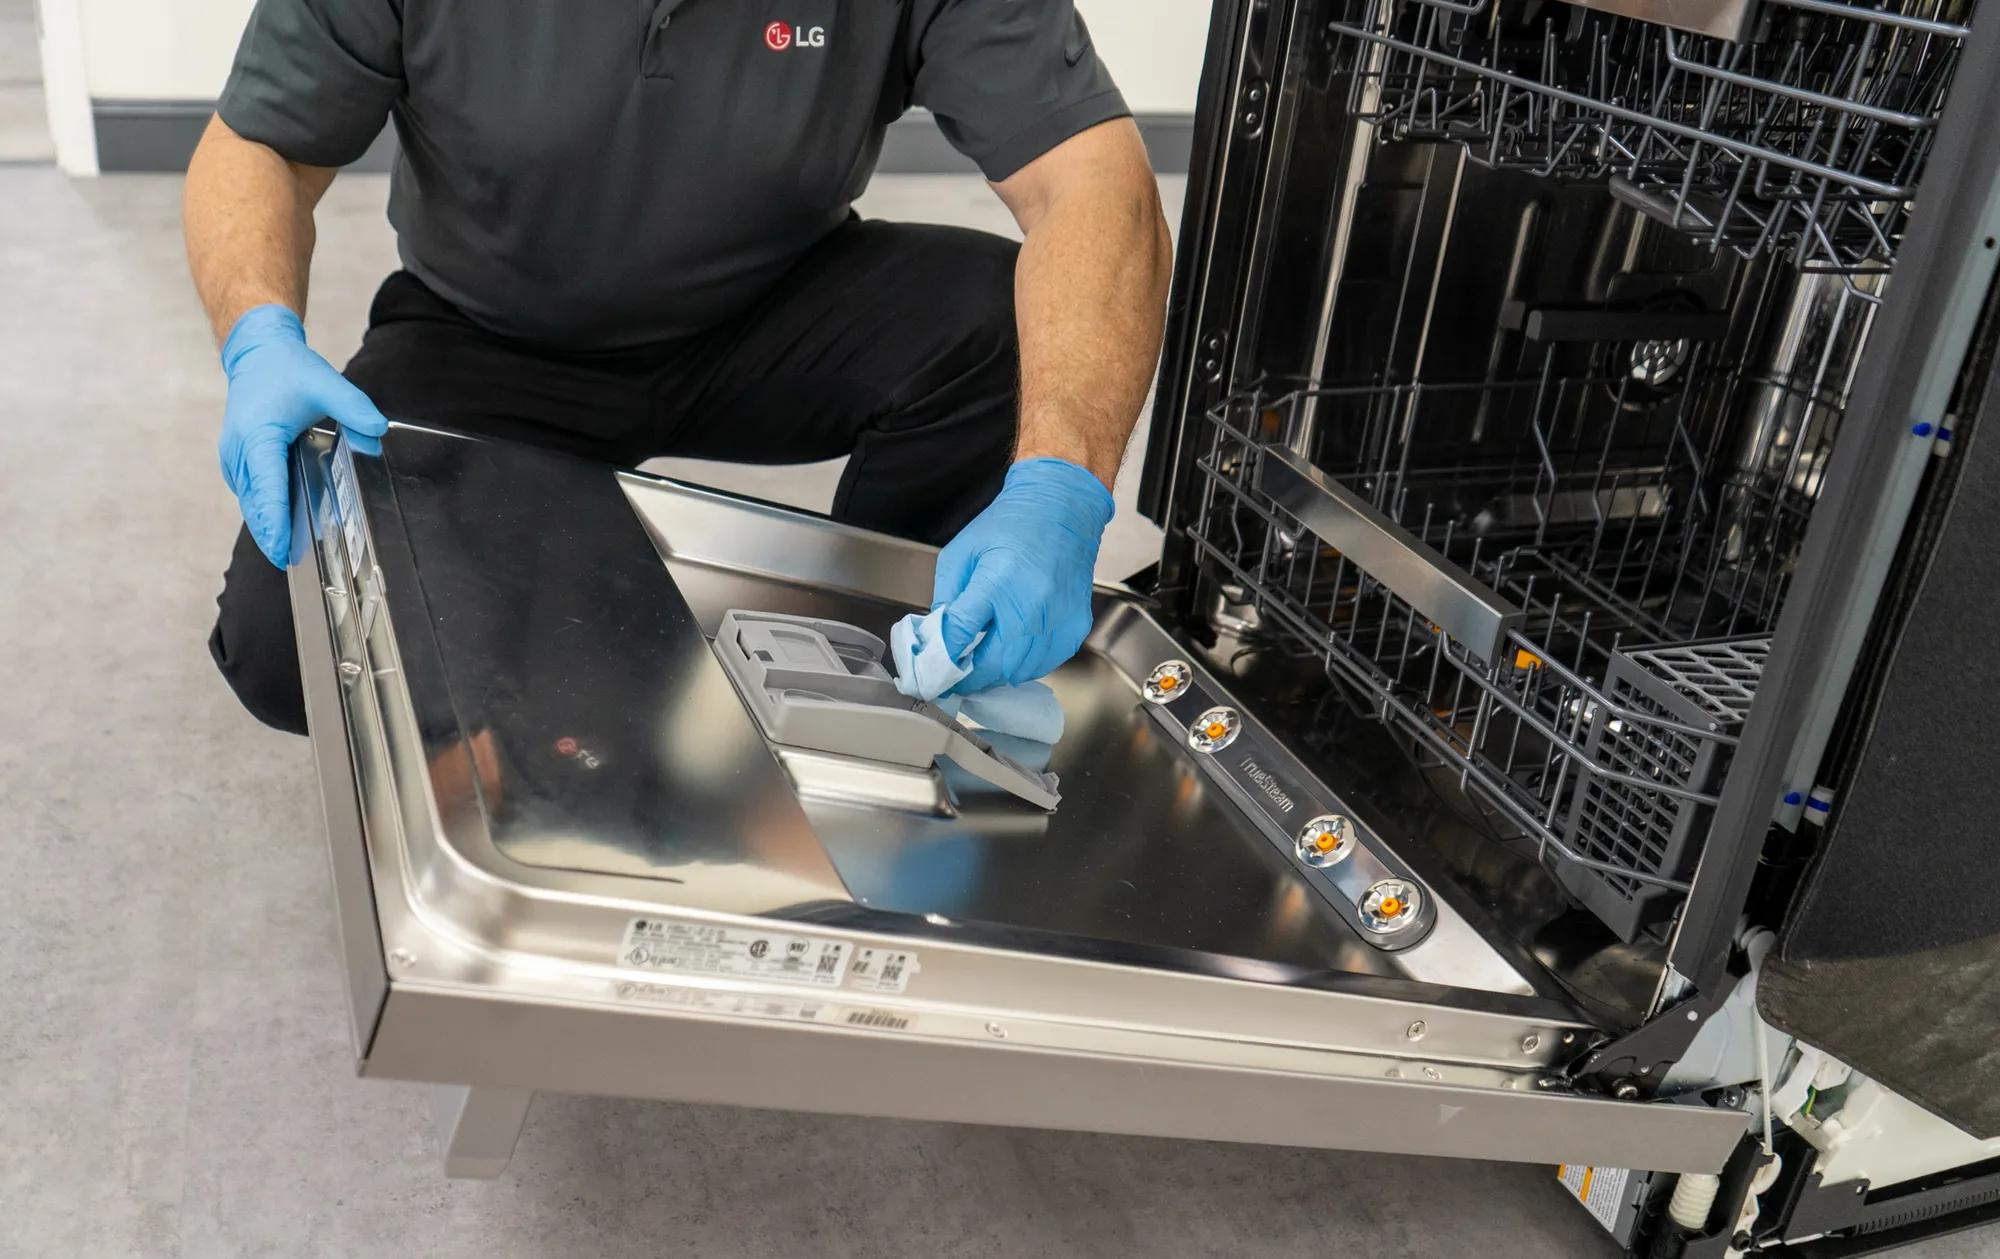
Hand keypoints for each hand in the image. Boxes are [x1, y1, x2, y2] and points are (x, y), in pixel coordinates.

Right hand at [218, 304, 387, 566]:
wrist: (257, 354)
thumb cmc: (289, 370)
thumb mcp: (326, 383)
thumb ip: (354, 407)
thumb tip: (378, 429)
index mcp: (258, 436)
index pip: (267, 486)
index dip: (274, 519)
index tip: (282, 547)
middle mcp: (239, 451)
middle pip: (255, 502)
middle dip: (270, 534)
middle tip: (290, 565)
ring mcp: (234, 457)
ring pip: (250, 501)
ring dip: (265, 526)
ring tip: (287, 555)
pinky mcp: (237, 460)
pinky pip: (250, 492)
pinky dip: (263, 511)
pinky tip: (281, 529)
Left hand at [933, 458, 1114, 692]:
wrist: (1063, 508)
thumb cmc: (1011, 525)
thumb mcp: (962, 552)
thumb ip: (947, 596)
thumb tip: (938, 635)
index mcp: (996, 582)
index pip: (960, 635)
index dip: (941, 662)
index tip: (930, 676)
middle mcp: (1030, 605)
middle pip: (993, 664)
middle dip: (969, 678)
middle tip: (955, 680)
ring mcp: (1057, 619)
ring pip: (1020, 672)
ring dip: (997, 674)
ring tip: (983, 665)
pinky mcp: (1076, 626)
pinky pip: (1046, 663)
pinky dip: (1025, 665)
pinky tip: (1013, 652)